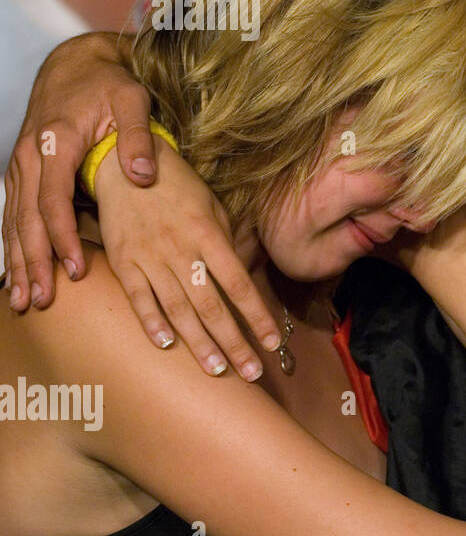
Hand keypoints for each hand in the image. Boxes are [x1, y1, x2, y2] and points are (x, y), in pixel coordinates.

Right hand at [3, 32, 154, 309]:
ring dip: (18, 260)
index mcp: (57, 142)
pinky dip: (13, 244)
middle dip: (33, 261)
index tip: (74, 268)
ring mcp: (21, 163)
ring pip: (14, 219)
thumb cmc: (109, 84)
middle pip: (26, 218)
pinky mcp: (22, 169)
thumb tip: (144, 176)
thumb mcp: (132, 101)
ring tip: (24, 298)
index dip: (62, 237)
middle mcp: (31, 155)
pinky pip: (13, 212)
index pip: (53, 199)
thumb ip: (138, 137)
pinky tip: (15, 273)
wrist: (75, 63)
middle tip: (42, 299)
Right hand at [95, 139, 280, 379]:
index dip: (256, 316)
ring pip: (178, 309)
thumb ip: (226, 243)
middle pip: (211, 306)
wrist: (125, 163)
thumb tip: (241, 277)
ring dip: (199, 343)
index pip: (239, 284)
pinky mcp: (123, 261)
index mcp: (209, 235)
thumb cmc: (178, 187)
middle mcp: (181, 250)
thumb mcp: (213, 206)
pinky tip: (166, 346)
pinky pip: (138, 297)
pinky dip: (151, 322)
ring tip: (217, 370)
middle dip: (233, 342)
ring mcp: (149, 257)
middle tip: (251, 372)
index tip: (272, 342)